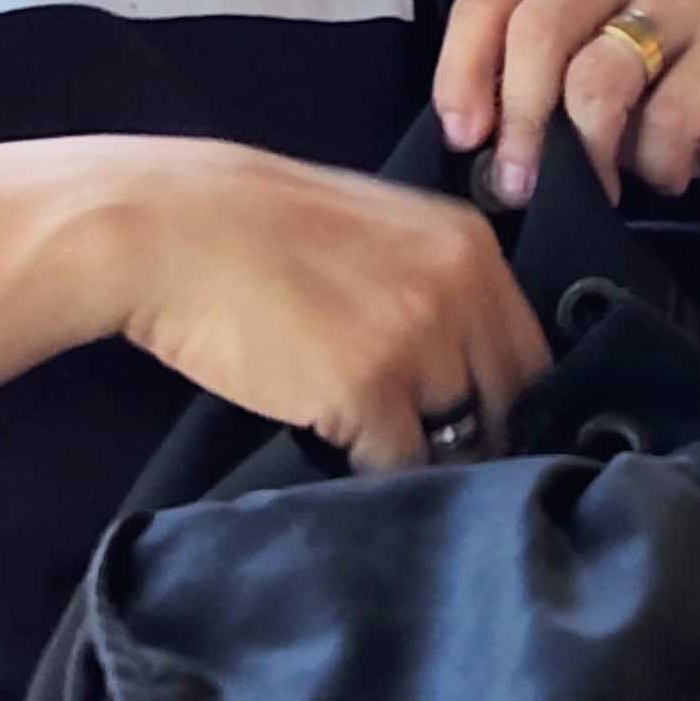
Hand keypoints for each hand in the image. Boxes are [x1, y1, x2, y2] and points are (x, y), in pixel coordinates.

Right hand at [100, 142, 546, 471]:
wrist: (170, 228)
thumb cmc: (256, 228)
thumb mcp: (376, 231)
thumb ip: (432, 281)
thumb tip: (461, 357)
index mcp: (470, 246)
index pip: (529, 353)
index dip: (502, 400)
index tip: (473, 426)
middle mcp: (460, 288)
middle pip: (505, 401)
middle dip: (474, 435)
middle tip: (427, 454)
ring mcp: (417, 339)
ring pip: (456, 438)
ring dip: (421, 457)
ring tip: (371, 447)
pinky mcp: (365, 388)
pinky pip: (397, 463)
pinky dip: (373, 472)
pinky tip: (335, 449)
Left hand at [433, 0, 699, 233]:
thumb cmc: (686, 113)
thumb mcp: (600, 90)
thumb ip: (539, 87)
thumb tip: (468, 135)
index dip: (462, 70)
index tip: (462, 139)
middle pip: (537, 27)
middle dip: (517, 119)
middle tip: (517, 187)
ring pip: (597, 75)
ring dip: (588, 153)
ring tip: (606, 189)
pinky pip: (669, 117)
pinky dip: (660, 165)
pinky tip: (675, 173)